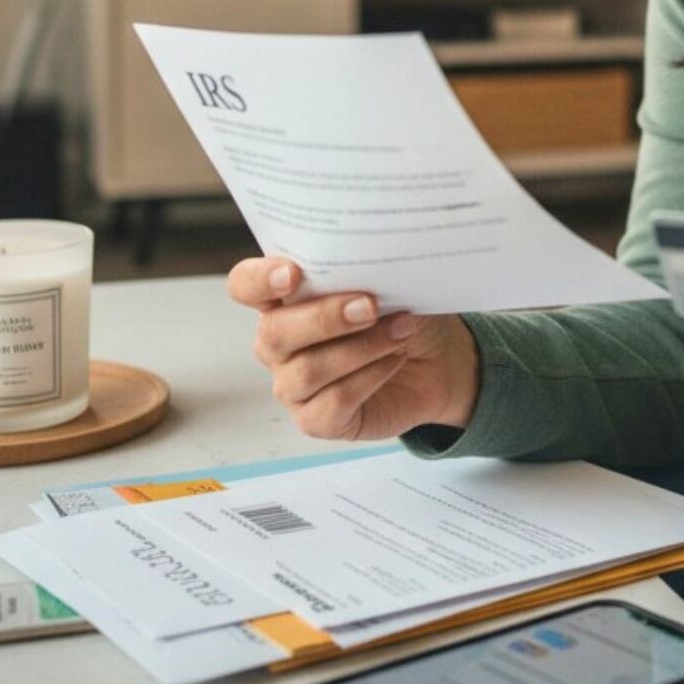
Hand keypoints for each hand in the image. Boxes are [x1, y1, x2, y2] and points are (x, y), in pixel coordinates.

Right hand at [226, 257, 480, 441]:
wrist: (437, 360)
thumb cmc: (401, 312)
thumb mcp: (386, 283)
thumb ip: (362, 272)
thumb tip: (365, 264)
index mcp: (282, 300)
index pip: (246, 286)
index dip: (259, 280)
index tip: (292, 273)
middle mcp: (278, 343)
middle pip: (275, 332)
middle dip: (325, 317)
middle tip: (371, 306)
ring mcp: (293, 385)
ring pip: (307, 370)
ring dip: (361, 347)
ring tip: (401, 330)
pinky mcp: (316, 419)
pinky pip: (332, 403)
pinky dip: (370, 377)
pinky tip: (395, 360)